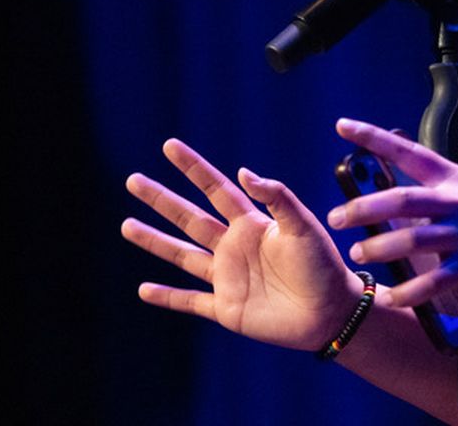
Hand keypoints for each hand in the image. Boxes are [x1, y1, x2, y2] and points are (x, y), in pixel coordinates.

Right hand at [122, 138, 359, 350]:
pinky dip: (166, 297)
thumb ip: (276, 198)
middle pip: (189, 218)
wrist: (331, 312)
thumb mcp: (303, 226)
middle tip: (133, 180)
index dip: (192, 168)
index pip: (215, 188)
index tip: (170, 146)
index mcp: (252, 224)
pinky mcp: (226, 308)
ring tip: (126, 225)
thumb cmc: (323, 265)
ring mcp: (227, 277)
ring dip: (155, 241)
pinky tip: (143, 289)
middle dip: (161, 200)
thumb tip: (242, 172)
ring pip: (182, 256)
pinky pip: (190, 301)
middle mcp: (234, 247)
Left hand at [327, 118, 457, 309]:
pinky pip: (433, 280)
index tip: (343, 126)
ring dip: (379, 247)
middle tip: (337, 218)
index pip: (409, 152)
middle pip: (402, 200)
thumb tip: (399, 192)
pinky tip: (391, 296)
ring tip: (359, 252)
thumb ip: (441, 189)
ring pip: (413, 239)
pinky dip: (409, 291)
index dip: (373, 138)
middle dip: (363, 208)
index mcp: (456, 179)